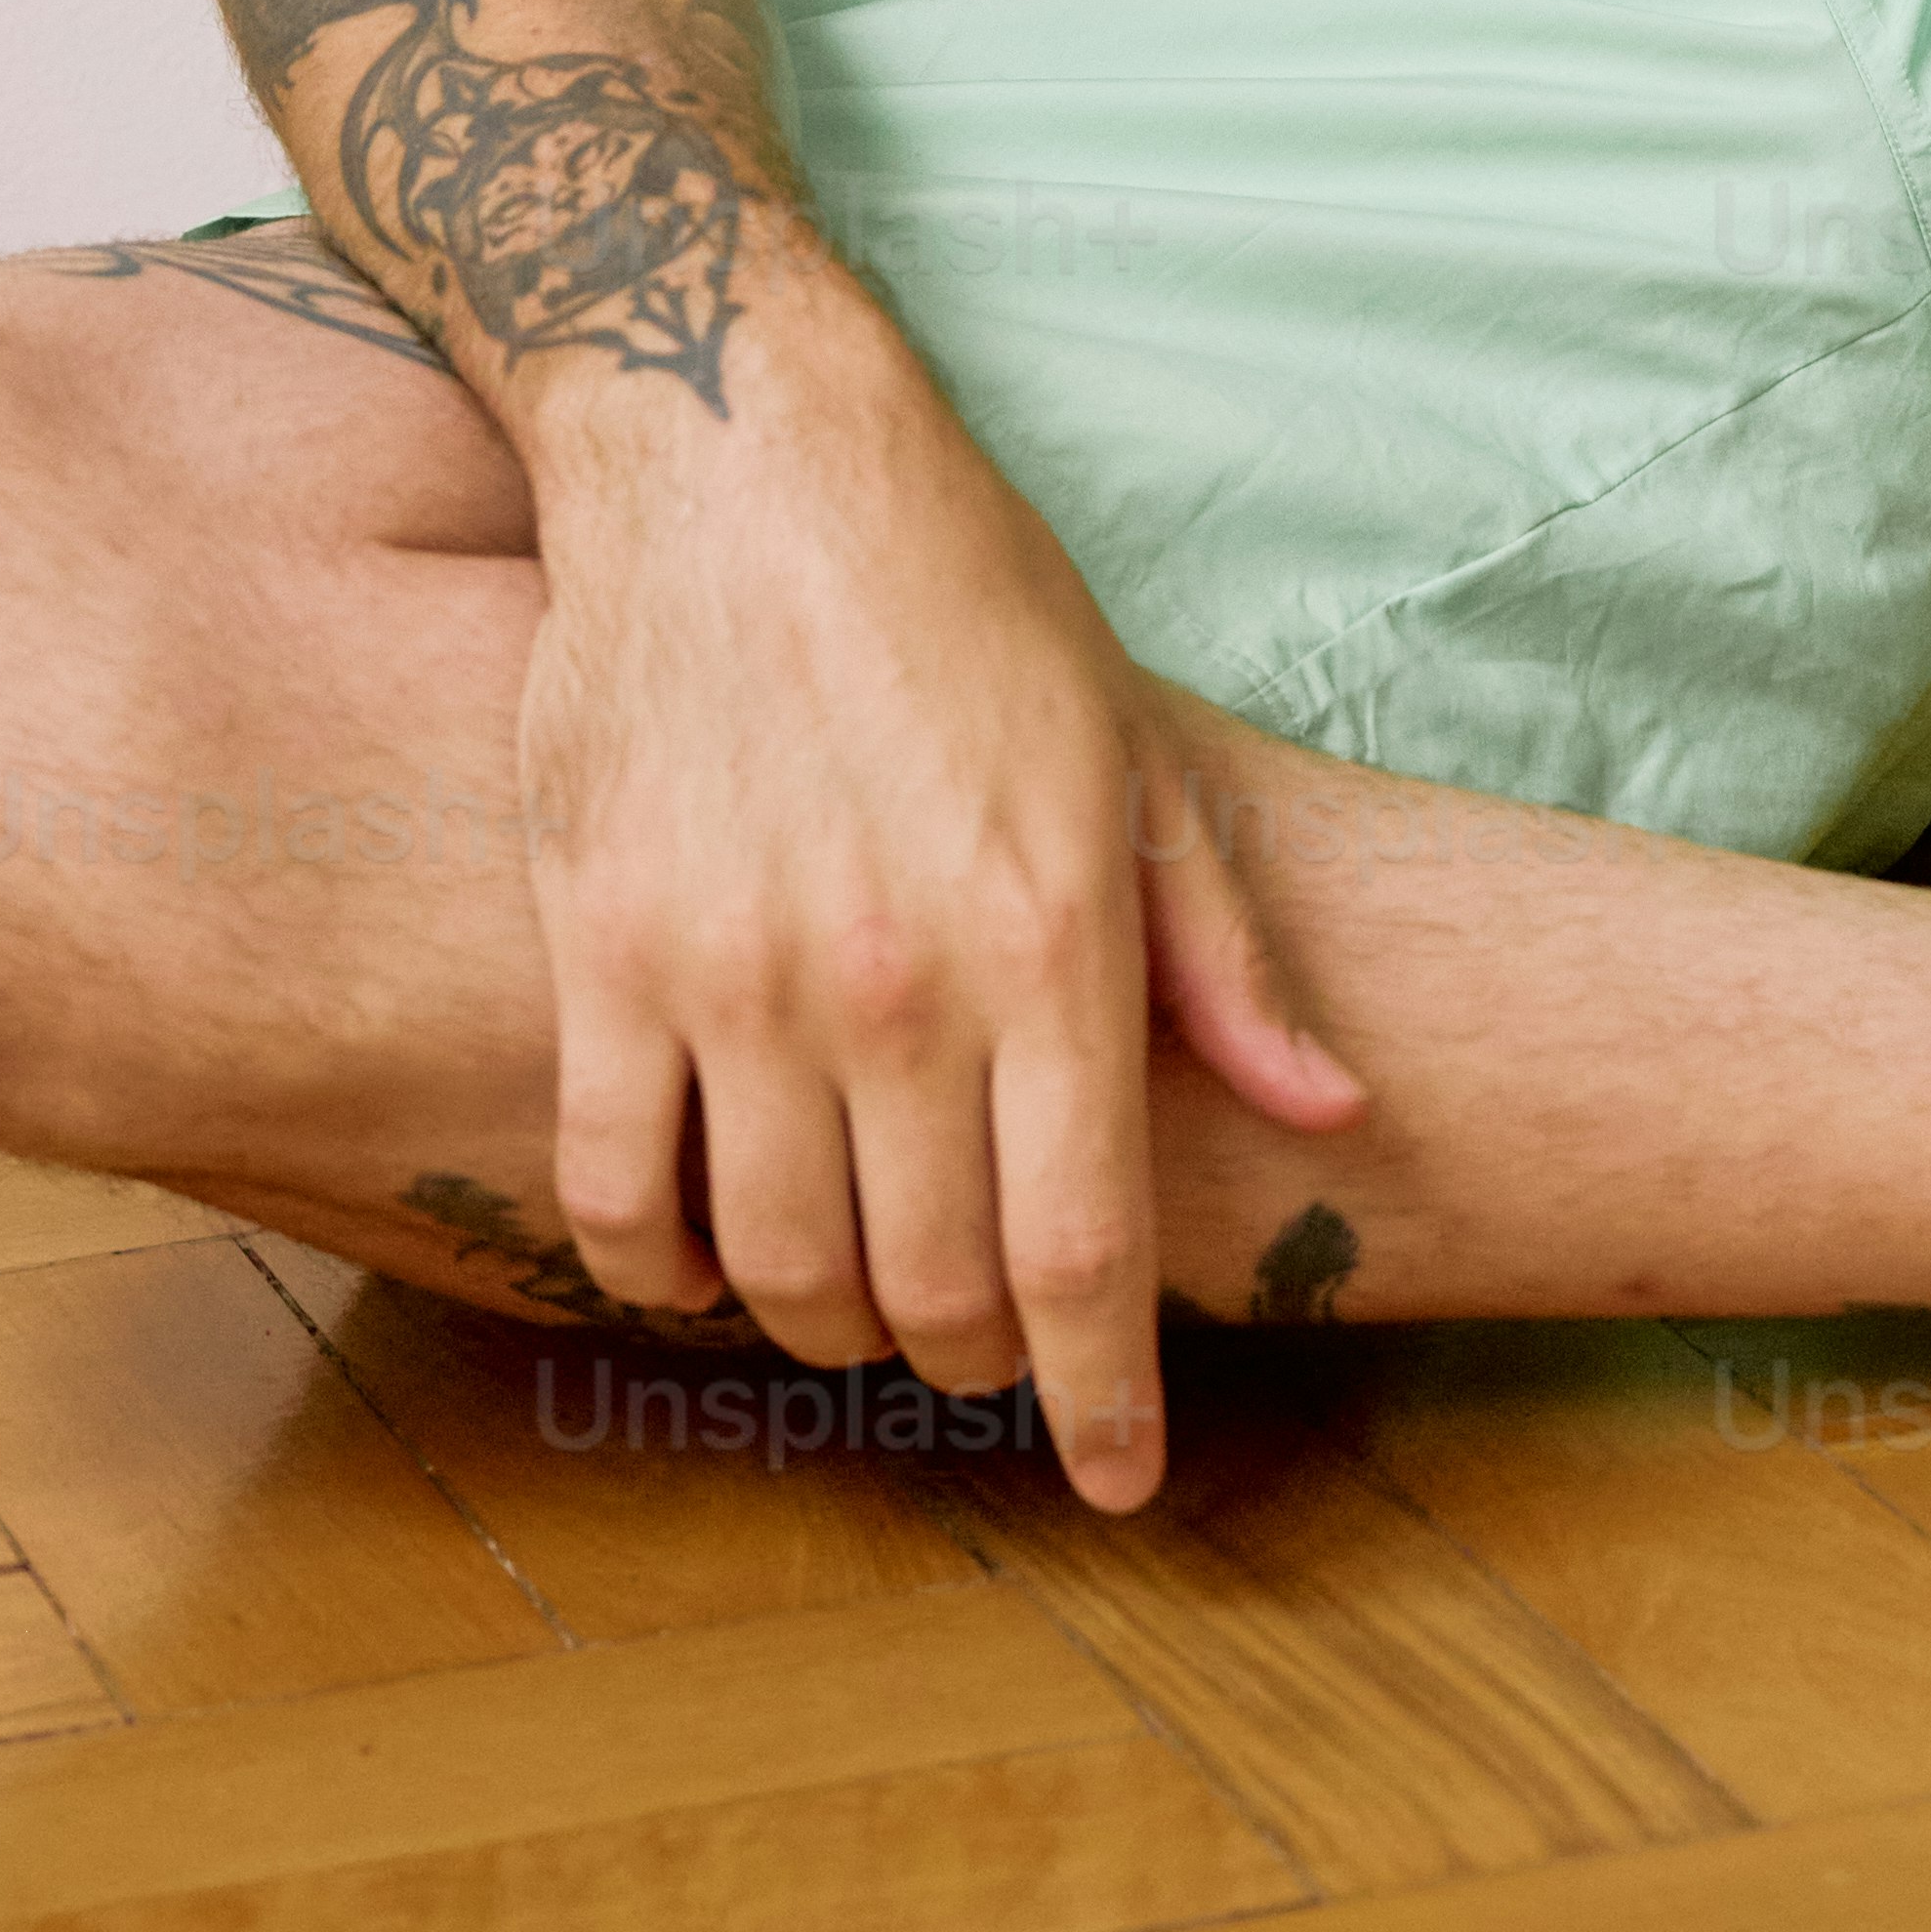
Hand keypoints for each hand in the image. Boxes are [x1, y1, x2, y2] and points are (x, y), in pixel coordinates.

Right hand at [511, 312, 1363, 1508]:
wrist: (741, 448)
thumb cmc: (962, 590)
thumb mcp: (1136, 751)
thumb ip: (1221, 951)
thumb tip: (1327, 1110)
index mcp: (1050, 936)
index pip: (1084, 1244)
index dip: (1103, 1393)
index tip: (1118, 1483)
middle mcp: (898, 978)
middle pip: (931, 1286)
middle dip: (966, 1364)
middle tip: (977, 1359)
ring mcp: (737, 970)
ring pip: (775, 1262)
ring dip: (822, 1324)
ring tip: (854, 1304)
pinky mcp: (603, 944)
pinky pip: (614, 1185)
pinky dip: (656, 1267)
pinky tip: (702, 1257)